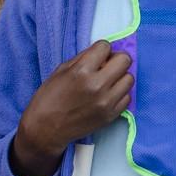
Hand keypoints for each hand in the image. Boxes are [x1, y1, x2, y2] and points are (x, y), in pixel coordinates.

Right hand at [11, 40, 132, 175]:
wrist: (46, 129)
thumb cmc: (49, 98)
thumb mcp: (61, 71)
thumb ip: (83, 58)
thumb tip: (102, 53)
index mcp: (81, 71)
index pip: (105, 47)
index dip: (101, 50)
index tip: (97, 56)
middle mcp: (97, 85)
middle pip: (124, 60)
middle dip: (115, 59)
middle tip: (106, 66)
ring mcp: (106, 102)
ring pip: (129, 78)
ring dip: (120, 77)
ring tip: (107, 82)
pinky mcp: (111, 115)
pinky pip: (127, 97)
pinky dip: (119, 94)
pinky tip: (108, 95)